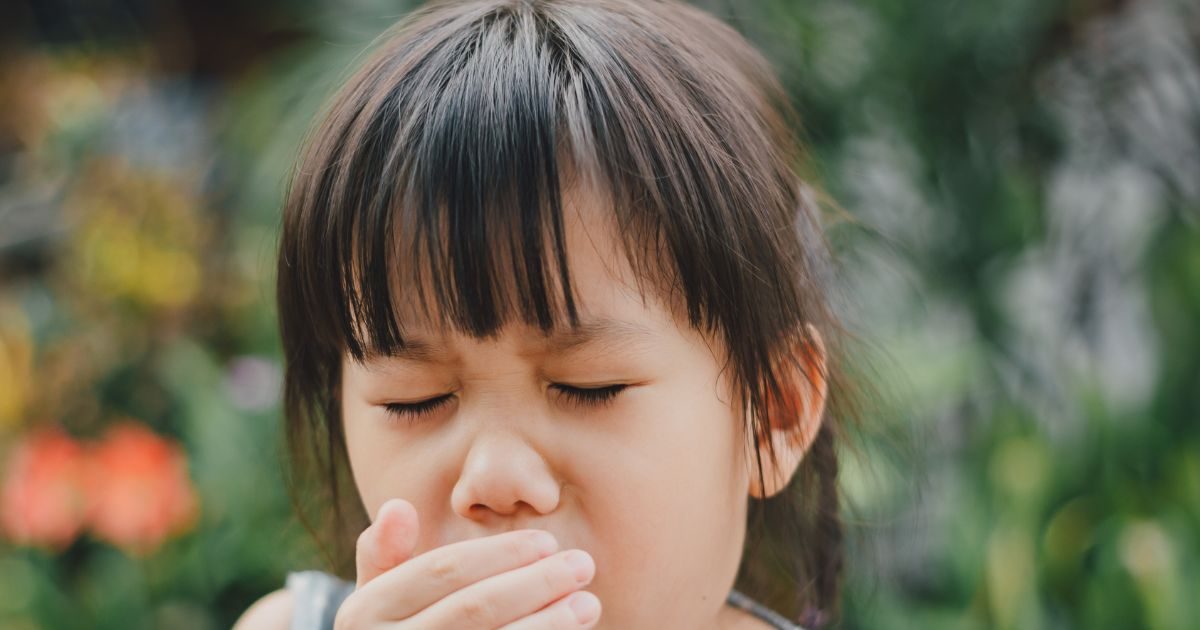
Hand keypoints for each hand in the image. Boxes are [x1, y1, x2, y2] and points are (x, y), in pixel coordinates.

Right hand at [334, 498, 601, 628]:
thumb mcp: (374, 598)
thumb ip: (385, 554)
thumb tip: (398, 506)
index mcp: (364, 613)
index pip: (441, 571)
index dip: (498, 554)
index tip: (548, 541)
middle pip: (474, 609)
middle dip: (535, 583)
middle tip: (583, 565)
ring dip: (548, 625)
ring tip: (588, 604)